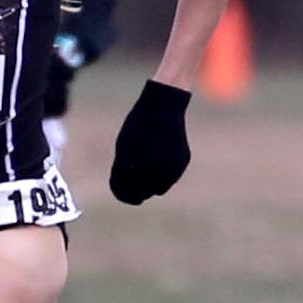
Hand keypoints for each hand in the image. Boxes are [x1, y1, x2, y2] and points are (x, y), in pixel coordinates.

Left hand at [108, 79, 193, 203]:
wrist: (162, 108)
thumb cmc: (138, 127)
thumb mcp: (124, 149)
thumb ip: (123, 172)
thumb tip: (127, 191)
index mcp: (136, 171)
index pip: (125, 194)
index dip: (121, 194)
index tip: (120, 191)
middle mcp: (156, 174)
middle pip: (143, 194)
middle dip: (136, 190)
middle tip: (131, 183)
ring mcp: (172, 169)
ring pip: (159, 189)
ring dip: (151, 183)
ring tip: (145, 166)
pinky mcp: (182, 163)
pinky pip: (171, 176)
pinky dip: (164, 172)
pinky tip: (159, 158)